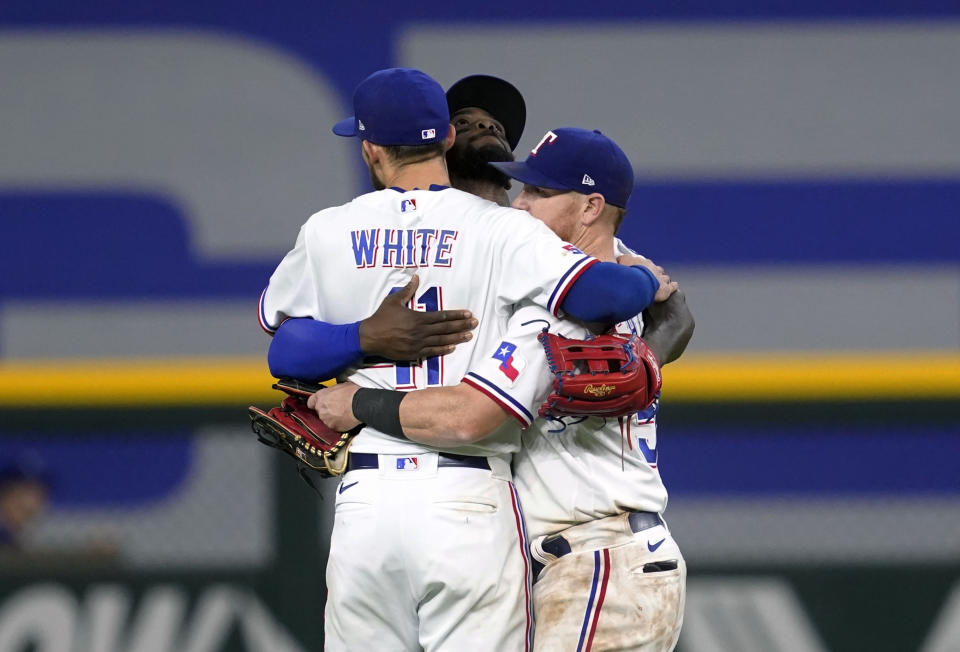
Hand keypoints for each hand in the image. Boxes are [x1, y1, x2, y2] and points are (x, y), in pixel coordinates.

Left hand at [308, 382, 361, 430]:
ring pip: (326, 420)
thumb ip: (332, 391)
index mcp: (321, 396)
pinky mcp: (332, 427)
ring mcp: (326, 419)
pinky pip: (333, 426)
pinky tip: (345, 419)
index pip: (310, 402)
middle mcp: (321, 408)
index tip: (318, 404)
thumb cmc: (353, 394)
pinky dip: (338, 424)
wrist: (361, 405)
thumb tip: (333, 393)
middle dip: (326, 410)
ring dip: (331, 418)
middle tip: (336, 408)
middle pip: (319, 411)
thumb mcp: (340, 386)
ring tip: (342, 414)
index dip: (315, 403)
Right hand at [359, 274, 477, 359]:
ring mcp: (418, 343)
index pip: (442, 316)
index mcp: (418, 318)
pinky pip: (432, 352)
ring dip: (457, 338)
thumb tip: (416, 277)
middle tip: (475, 324)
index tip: (468, 314)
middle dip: (462, 326)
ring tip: (469, 336)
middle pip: (446, 329)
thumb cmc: (381, 317)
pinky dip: (443, 350)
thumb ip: (407, 290)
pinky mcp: (414, 353)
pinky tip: (453, 347)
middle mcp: (421, 331)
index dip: (456, 315)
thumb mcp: (393, 300)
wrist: (370, 337)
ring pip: (442, 341)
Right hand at [617, 254, 677, 302]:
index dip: (641, 267)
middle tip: (650, 277)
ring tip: (661, 283)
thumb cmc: (628, 274)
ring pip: (664, 277)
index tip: (639, 270)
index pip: (643, 263)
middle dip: (653, 272)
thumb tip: (616, 260)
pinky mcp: (666, 288)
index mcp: (642, 262)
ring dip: (663, 279)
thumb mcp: (620, 263)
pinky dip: (673, 286)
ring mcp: (661, 278)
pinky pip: (673, 286)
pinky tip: (674, 286)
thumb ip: (619, 261)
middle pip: (655, 268)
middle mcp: (653, 268)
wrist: (638, 283)